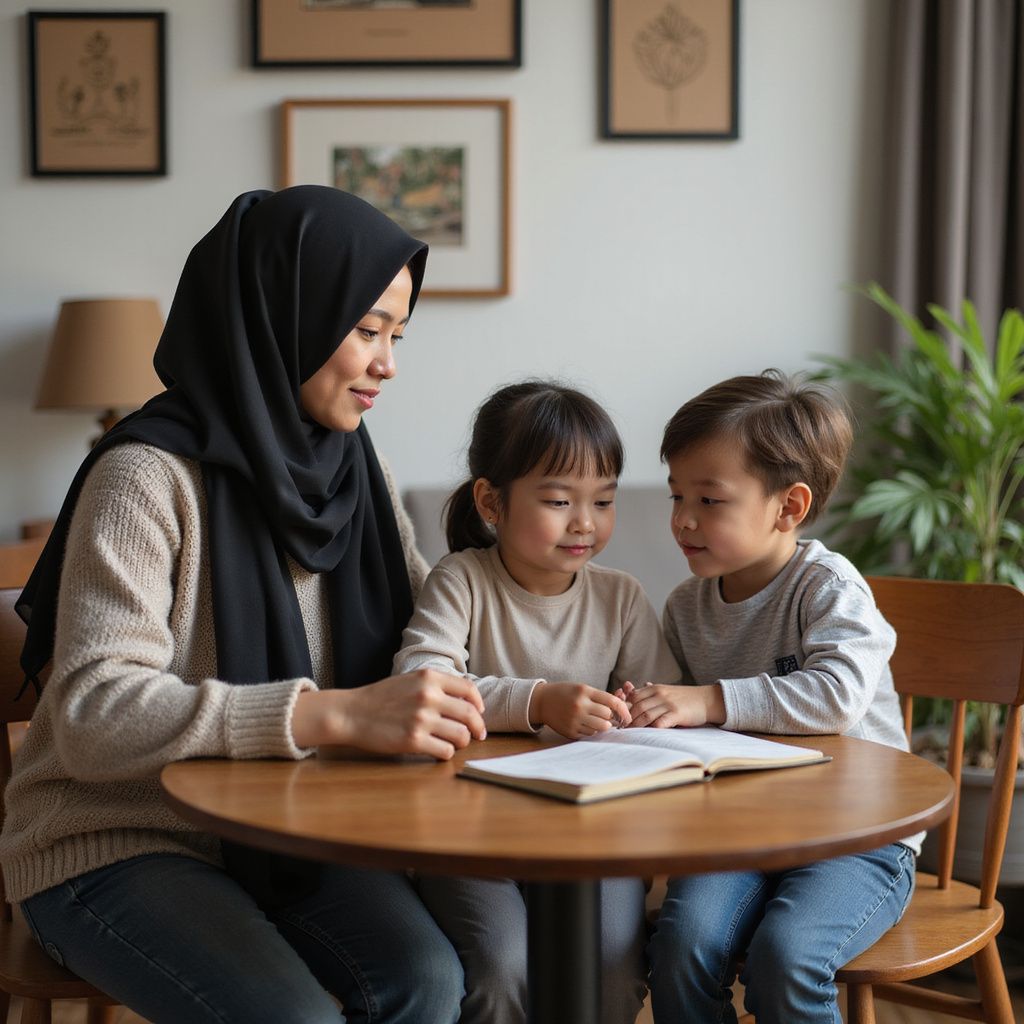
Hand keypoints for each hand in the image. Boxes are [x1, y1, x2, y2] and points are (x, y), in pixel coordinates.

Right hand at [291, 670, 485, 759]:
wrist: (352, 713)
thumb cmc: (382, 698)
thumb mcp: (410, 680)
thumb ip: (436, 685)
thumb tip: (466, 700)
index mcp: (429, 678)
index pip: (469, 689)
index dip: (479, 703)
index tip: (479, 713)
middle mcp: (428, 696)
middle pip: (470, 714)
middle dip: (477, 728)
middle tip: (478, 735)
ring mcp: (421, 719)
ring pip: (461, 736)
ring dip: (462, 742)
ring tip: (455, 743)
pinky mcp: (413, 740)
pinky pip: (445, 751)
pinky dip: (446, 753)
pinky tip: (439, 751)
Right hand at [529, 681, 631, 738]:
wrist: (542, 701)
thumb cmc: (566, 693)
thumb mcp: (582, 689)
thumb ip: (600, 698)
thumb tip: (623, 709)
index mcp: (584, 691)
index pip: (612, 701)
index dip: (623, 709)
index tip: (628, 715)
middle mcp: (580, 706)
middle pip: (608, 716)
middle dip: (611, 717)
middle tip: (609, 717)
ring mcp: (574, 720)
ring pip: (601, 728)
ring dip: (603, 725)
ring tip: (597, 720)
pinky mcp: (570, 731)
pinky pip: (590, 734)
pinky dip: (592, 731)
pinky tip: (585, 724)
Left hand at [622, 682, 725, 728]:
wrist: (706, 700)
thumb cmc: (685, 697)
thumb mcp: (667, 690)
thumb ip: (650, 691)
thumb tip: (633, 690)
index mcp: (655, 688)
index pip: (633, 697)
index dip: (624, 708)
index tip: (619, 718)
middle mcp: (660, 694)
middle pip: (636, 707)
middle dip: (627, 719)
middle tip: (621, 729)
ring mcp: (668, 704)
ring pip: (645, 715)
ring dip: (636, 726)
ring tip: (630, 734)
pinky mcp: (677, 714)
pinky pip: (660, 722)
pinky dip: (651, 729)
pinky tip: (646, 735)